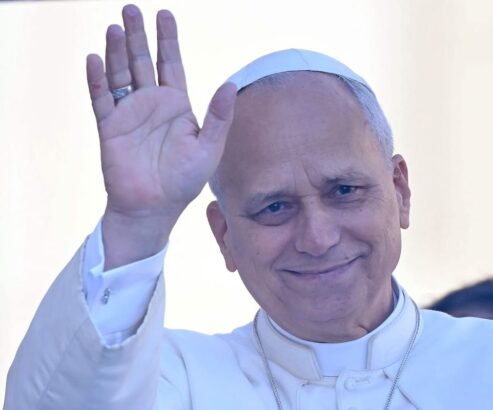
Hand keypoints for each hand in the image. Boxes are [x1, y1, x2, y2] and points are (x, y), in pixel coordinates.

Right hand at [86, 5, 235, 267]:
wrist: (155, 208)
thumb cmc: (184, 181)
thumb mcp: (209, 148)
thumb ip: (219, 118)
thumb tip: (231, 85)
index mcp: (176, 106)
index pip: (170, 65)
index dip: (167, 40)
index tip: (164, 15)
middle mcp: (151, 104)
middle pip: (142, 61)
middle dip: (138, 36)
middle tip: (132, 8)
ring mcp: (128, 114)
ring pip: (120, 74)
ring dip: (117, 51)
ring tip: (117, 27)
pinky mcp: (109, 128)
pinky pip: (101, 99)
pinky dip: (97, 79)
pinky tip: (95, 58)